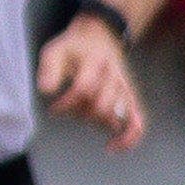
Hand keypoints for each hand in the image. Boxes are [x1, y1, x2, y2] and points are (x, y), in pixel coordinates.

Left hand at [36, 13, 143, 149]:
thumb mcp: (55, 50)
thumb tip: (46, 90)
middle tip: (65, 109)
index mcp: (95, 62)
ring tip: (80, 113)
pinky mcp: (130, 99)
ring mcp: (124, 88)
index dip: (67, 103)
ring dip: (94, 122)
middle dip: (79, 113)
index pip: (84, 88)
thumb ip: (49, 68)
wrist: (99, 37)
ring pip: (115, 116)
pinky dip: (129, 137)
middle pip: (100, 106)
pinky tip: (113, 147)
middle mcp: (113, 76)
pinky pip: (137, 121)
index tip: (54, 108)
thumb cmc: (74, 48)